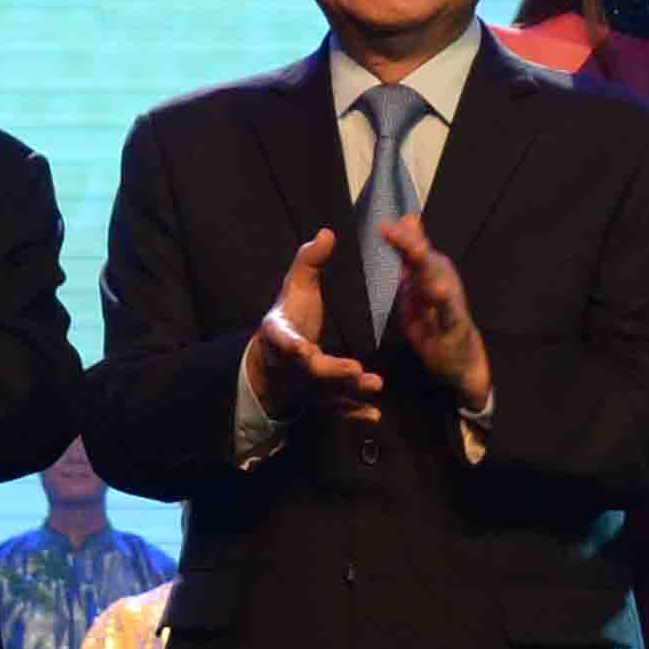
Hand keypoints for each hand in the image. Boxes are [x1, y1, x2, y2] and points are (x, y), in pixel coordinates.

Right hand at [242, 231, 382, 427]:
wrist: (274, 360)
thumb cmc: (290, 318)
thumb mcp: (294, 287)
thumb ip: (309, 261)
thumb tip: (327, 232)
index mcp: (282, 336)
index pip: (285, 341)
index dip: (292, 345)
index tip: (302, 348)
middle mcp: (295, 364)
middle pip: (312, 370)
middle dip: (332, 372)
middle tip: (355, 371)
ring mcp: (308, 384)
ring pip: (330, 392)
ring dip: (351, 392)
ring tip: (374, 386)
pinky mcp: (322, 399)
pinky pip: (339, 409)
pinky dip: (355, 413)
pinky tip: (374, 416)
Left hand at [378, 217, 491, 411]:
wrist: (461, 362)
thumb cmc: (435, 327)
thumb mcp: (414, 295)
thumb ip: (409, 264)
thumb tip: (407, 229)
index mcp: (429, 276)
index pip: (413, 253)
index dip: (400, 239)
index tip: (383, 226)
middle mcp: (442, 283)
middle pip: (425, 260)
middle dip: (411, 244)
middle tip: (394, 230)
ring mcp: (450, 302)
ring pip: (438, 279)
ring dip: (427, 264)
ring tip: (415, 249)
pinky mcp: (456, 324)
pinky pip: (449, 312)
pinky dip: (445, 301)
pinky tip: (439, 290)